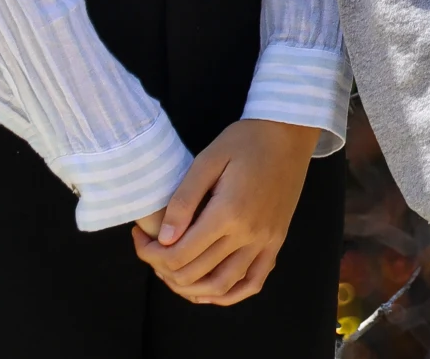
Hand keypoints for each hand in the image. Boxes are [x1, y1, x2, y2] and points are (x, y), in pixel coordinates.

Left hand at [130, 118, 317, 305]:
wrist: (289, 134)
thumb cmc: (245, 141)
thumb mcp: (207, 160)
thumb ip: (183, 201)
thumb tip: (163, 239)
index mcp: (228, 213)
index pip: (178, 255)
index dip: (149, 254)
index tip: (140, 238)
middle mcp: (249, 234)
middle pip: (195, 274)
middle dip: (163, 269)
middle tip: (152, 251)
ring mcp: (266, 241)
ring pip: (222, 286)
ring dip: (191, 288)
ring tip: (173, 270)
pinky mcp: (276, 242)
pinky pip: (253, 282)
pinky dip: (229, 294)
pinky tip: (209, 290)